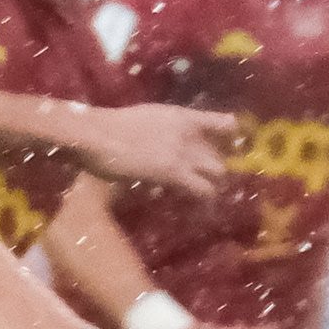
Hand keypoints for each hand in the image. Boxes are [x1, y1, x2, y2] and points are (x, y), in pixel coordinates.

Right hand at [80, 104, 238, 198]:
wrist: (96, 134)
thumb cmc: (108, 128)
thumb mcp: (142, 121)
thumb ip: (160, 132)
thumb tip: (161, 150)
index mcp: (180, 116)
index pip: (224, 123)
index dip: (232, 137)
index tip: (232, 148)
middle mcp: (188, 132)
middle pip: (220, 153)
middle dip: (217, 171)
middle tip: (207, 185)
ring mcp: (183, 151)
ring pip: (218, 172)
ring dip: (213, 187)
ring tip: (206, 202)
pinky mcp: (175, 172)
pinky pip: (202, 190)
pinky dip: (204, 203)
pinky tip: (200, 212)